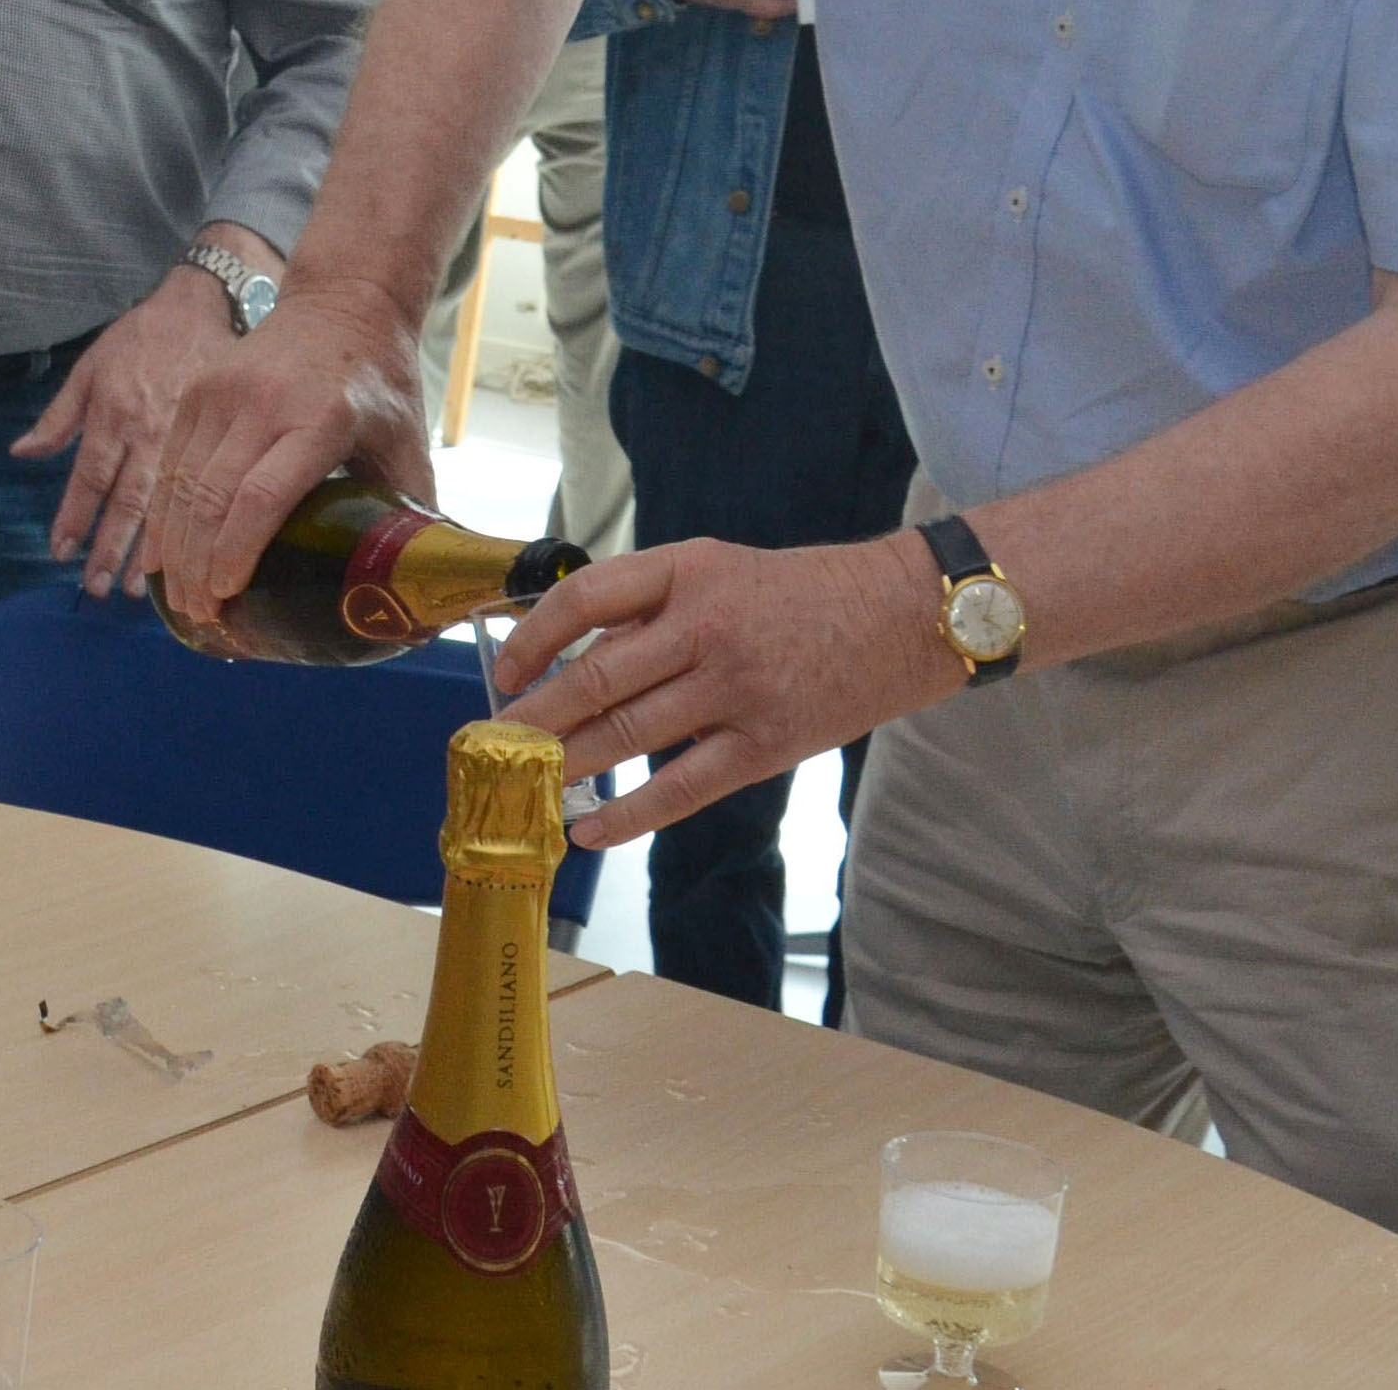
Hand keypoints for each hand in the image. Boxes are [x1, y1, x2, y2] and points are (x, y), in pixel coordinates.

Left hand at [14, 269, 237, 596]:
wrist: (199, 306)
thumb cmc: (138, 339)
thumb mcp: (89, 367)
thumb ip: (58, 416)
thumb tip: (22, 453)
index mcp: (112, 413)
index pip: (89, 476)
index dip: (74, 516)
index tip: (60, 552)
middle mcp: (146, 431)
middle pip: (125, 500)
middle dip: (109, 547)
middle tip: (96, 589)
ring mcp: (183, 437)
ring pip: (164, 503)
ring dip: (147, 549)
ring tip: (134, 590)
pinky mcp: (214, 437)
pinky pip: (197, 489)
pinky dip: (186, 526)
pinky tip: (181, 554)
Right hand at [133, 284, 434, 618]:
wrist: (341, 301)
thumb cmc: (378, 380)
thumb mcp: (406, 439)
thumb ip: (411, 511)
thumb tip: (419, 586)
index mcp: (321, 417)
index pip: (263, 494)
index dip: (238, 552)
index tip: (228, 597)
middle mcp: (263, 402)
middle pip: (213, 496)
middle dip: (199, 566)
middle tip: (202, 617)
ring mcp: (222, 392)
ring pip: (182, 482)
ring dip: (175, 548)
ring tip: (182, 600)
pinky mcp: (197, 389)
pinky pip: (169, 461)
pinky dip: (162, 514)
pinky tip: (162, 556)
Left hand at [488, 531, 954, 850]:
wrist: (904, 615)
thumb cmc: (800, 594)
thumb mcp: (718, 570)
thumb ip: (650, 607)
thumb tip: (571, 659)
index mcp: (688, 570)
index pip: (586, 598)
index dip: (534, 638)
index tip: (504, 671)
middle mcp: (707, 625)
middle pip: (597, 677)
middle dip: (535, 716)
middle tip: (492, 744)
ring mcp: (738, 687)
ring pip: (629, 734)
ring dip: (568, 763)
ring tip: (524, 783)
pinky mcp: (767, 742)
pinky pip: (681, 787)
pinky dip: (627, 814)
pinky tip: (587, 828)